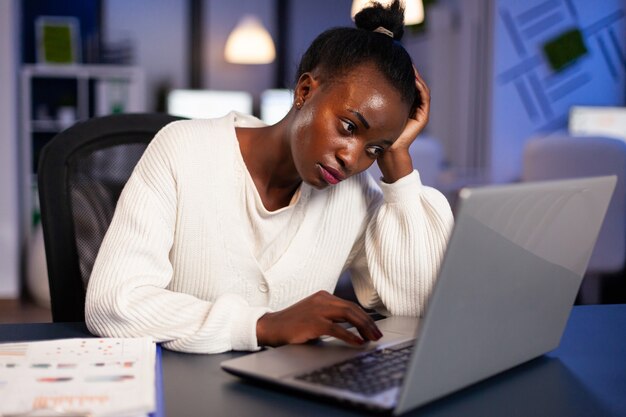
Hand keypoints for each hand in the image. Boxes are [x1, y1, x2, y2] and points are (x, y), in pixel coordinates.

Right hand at [256, 291, 382, 346]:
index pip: (350, 305)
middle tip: (377, 335)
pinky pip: (338, 329)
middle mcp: (323, 299)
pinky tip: (358, 342)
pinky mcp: (314, 322)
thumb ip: (331, 318)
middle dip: (368, 322)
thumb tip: (354, 331)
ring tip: (372, 338)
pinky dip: (351, 336)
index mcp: (324, 296)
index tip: (374, 328)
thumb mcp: (314, 315)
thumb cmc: (293, 324)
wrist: (271, 327)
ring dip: (364, 328)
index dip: (365, 317)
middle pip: (353, 309)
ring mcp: (318, 310)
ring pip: (349, 315)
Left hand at [389, 67, 430, 150]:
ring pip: (422, 90)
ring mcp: (420, 112)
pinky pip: (425, 98)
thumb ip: (383, 99)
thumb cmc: (382, 131)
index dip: (406, 75)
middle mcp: (415, 108)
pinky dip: (421, 88)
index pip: (408, 86)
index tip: (399, 63)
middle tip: (407, 61)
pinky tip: (415, 80)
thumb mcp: (382, 110)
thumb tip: (372, 84)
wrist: (388, 148)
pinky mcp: (423, 117)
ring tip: (412, 67)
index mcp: (406, 106)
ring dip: (418, 78)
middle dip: (413, 73)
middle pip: (416, 86)